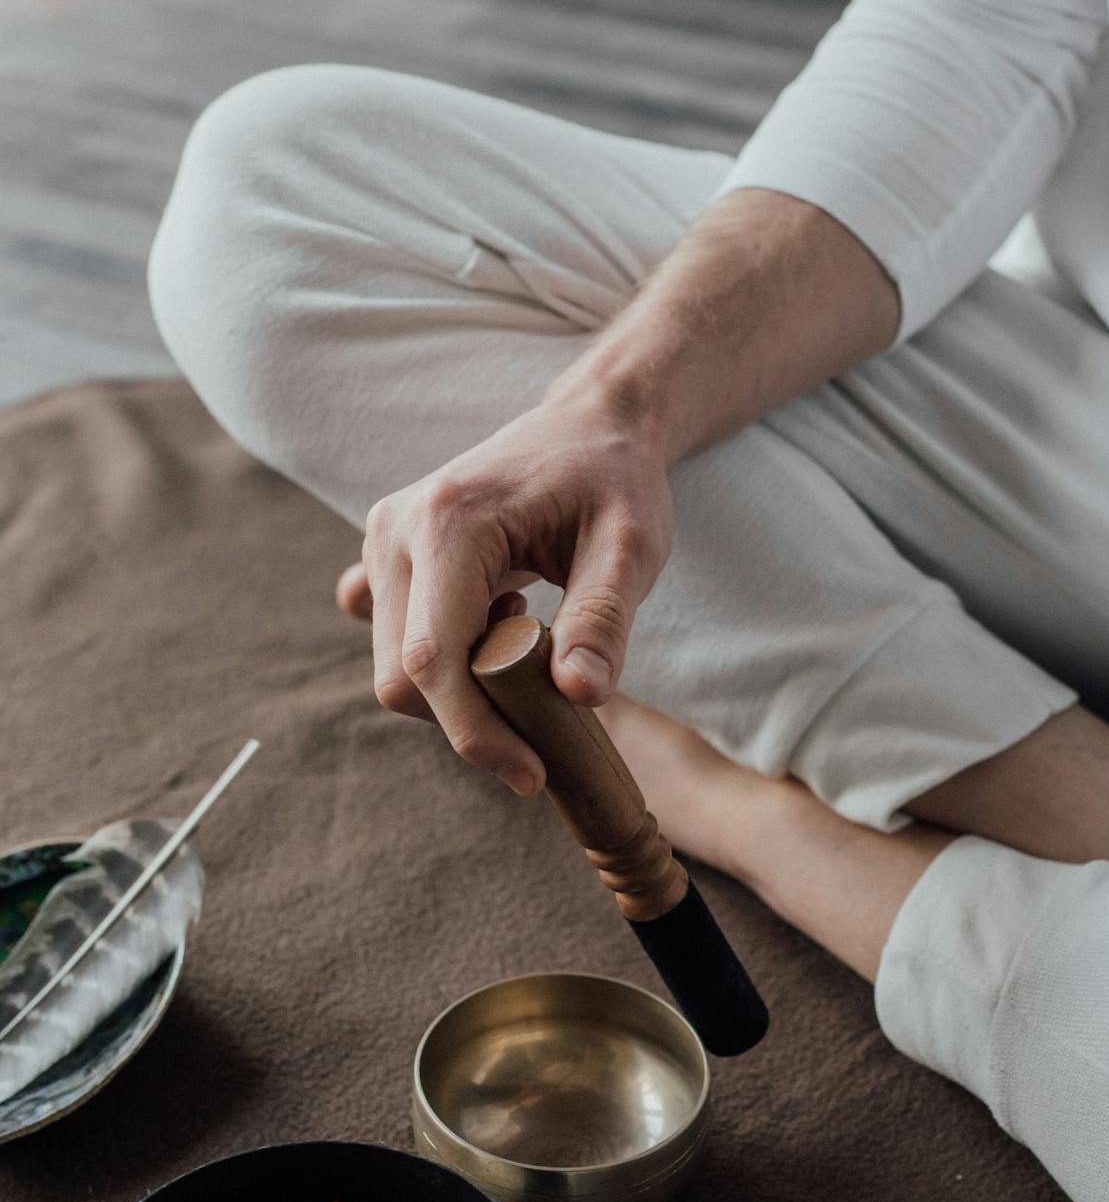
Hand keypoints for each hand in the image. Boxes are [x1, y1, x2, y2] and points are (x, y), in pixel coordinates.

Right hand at [335, 393, 673, 792]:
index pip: (435, 662)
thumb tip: (580, 696)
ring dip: (461, 694)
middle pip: (403, 677)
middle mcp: (395, 530)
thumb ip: (604, 619)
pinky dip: (444, 668)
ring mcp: (381, 543)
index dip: (477, 732)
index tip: (532, 774)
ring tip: (530, 652)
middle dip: (471, 723)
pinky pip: (395, 643)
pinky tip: (495, 633)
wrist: (588, 426)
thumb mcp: (633, 546)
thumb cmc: (615, 480)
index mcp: (449, 522)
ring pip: (396, 670)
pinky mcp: (385, 558)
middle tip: (546, 726)